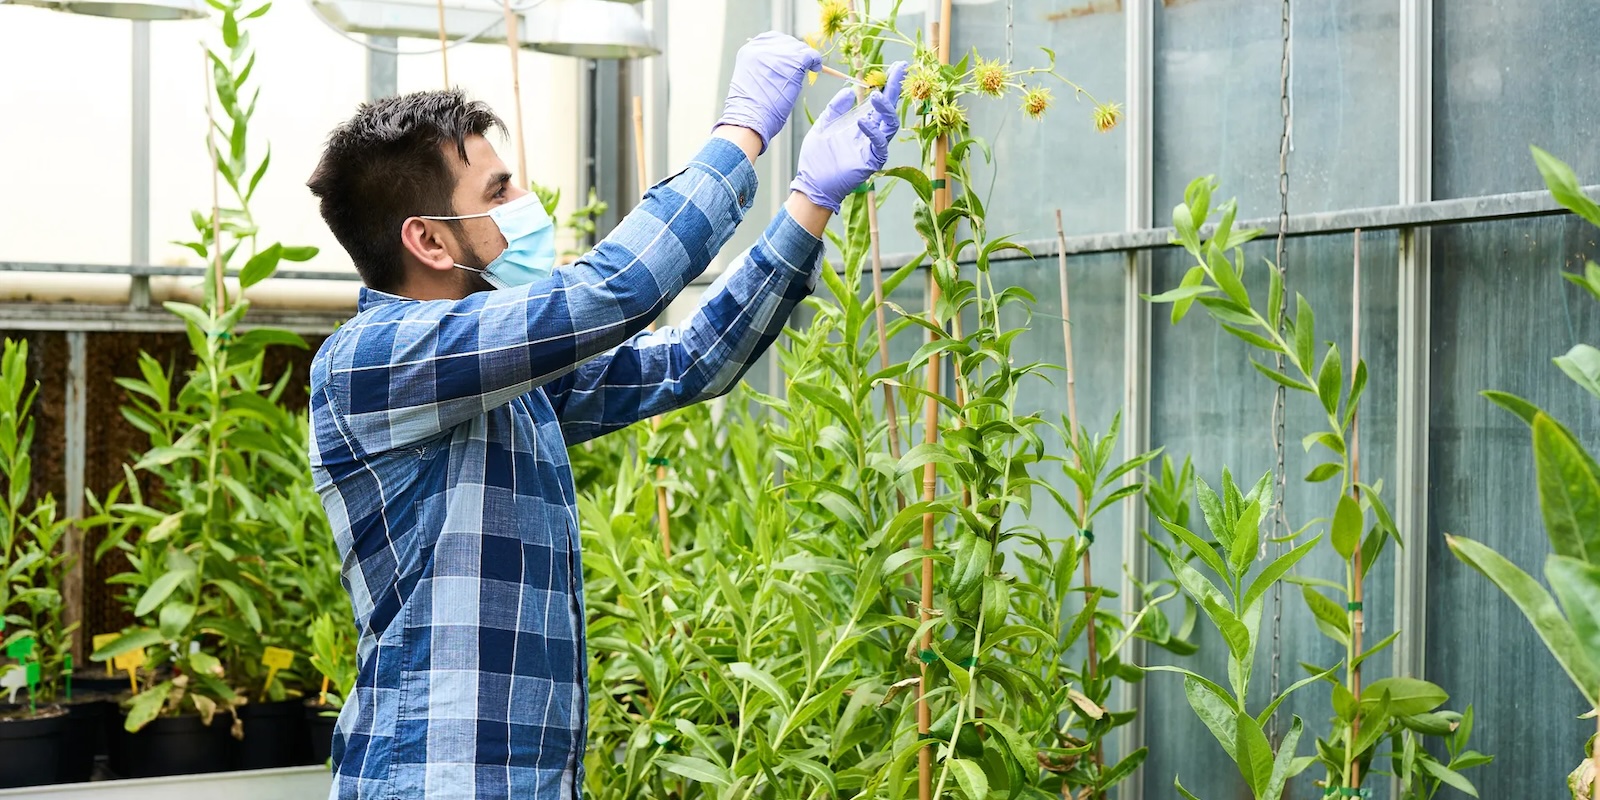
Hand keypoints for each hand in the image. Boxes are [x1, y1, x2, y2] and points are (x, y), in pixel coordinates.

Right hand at [715, 32, 822, 153]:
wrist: (750, 119)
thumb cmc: (750, 109)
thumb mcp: (751, 80)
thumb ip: (763, 68)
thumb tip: (783, 65)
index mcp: (749, 50)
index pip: (772, 39)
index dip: (784, 48)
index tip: (790, 57)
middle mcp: (762, 47)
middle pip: (787, 41)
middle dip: (796, 53)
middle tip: (803, 65)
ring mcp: (778, 54)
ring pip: (800, 48)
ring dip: (806, 58)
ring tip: (810, 68)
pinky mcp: (793, 62)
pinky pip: (811, 56)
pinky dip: (816, 61)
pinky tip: (817, 68)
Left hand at [789, 61, 906, 213]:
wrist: (811, 182)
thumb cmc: (817, 157)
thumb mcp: (824, 124)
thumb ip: (836, 108)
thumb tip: (848, 91)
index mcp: (862, 123)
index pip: (879, 101)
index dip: (889, 84)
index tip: (898, 66)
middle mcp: (871, 134)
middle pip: (890, 108)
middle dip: (895, 89)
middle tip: (899, 70)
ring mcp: (872, 147)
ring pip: (890, 125)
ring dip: (885, 109)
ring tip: (876, 96)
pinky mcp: (870, 161)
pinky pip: (879, 145)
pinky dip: (872, 133)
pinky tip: (862, 122)